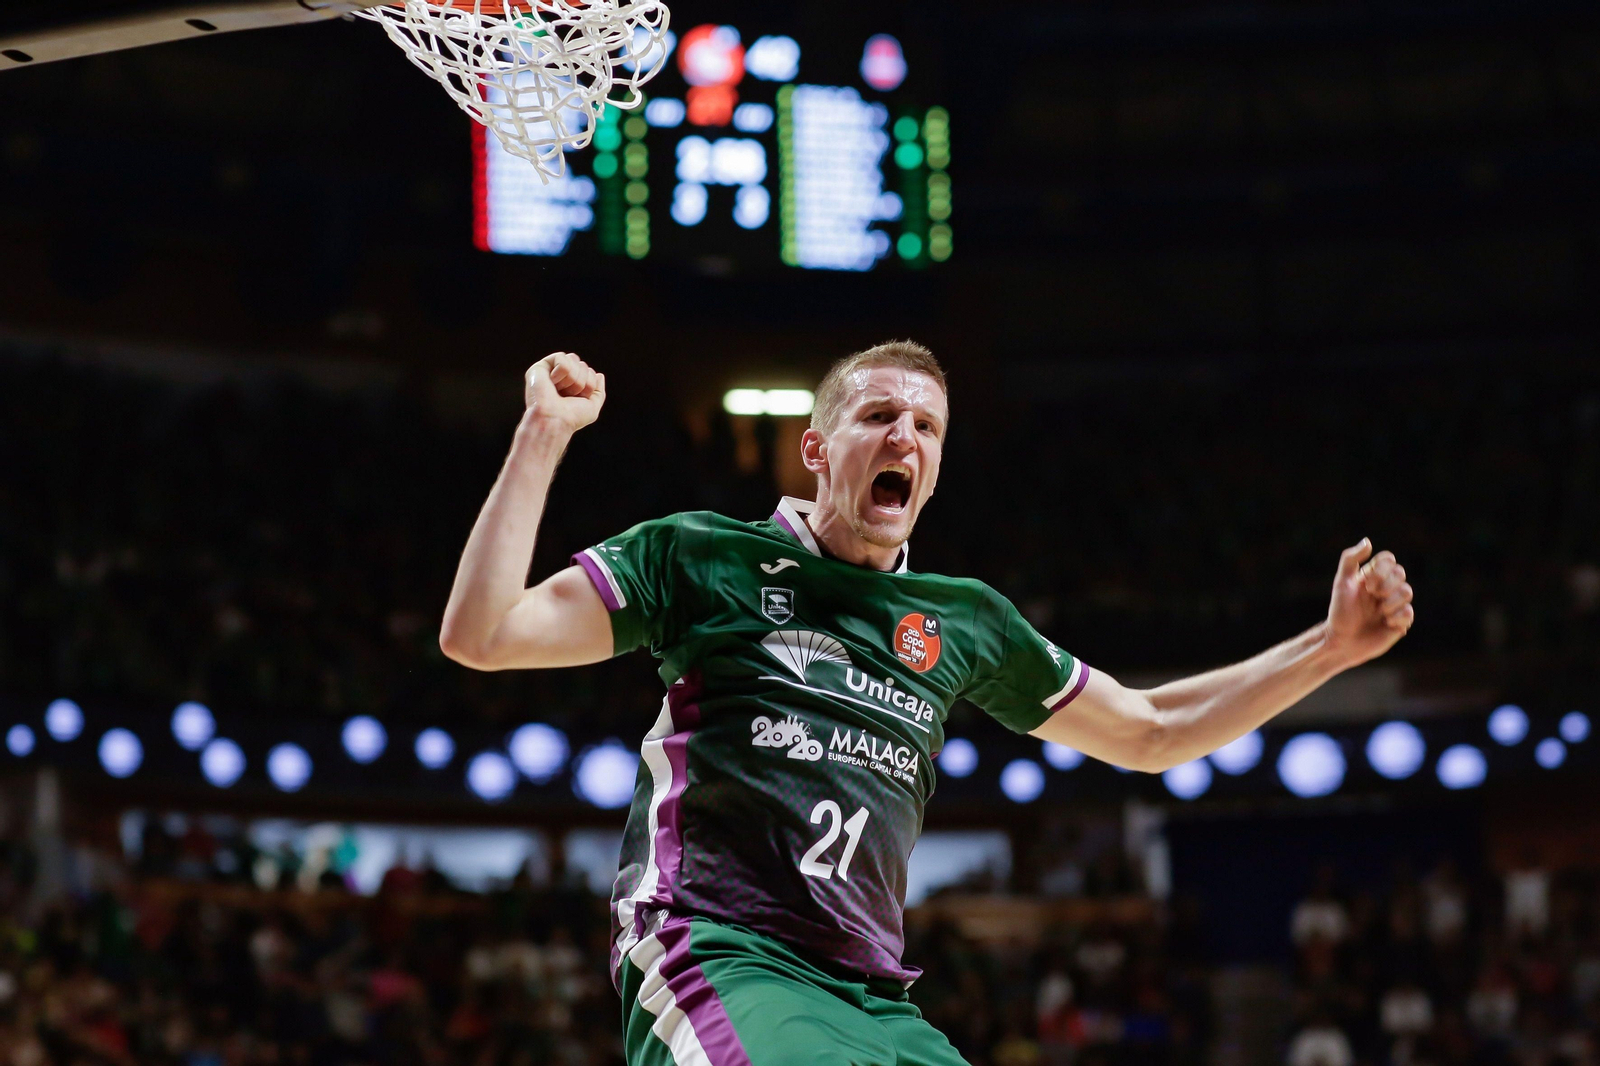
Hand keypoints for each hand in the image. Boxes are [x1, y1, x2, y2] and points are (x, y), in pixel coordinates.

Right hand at [523, 352, 605, 434]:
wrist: (554, 421)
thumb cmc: (571, 418)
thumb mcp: (592, 407)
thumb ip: (599, 391)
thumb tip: (599, 375)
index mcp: (572, 386)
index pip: (589, 372)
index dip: (589, 384)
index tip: (579, 398)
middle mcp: (561, 379)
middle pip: (582, 364)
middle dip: (581, 381)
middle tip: (569, 395)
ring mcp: (550, 372)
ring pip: (572, 358)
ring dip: (572, 378)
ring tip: (561, 390)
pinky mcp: (539, 368)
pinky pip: (561, 357)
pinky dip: (562, 371)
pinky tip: (552, 382)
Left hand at [1325, 538, 1414, 665]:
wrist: (1341, 640)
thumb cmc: (1339, 611)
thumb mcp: (1341, 583)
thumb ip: (1350, 559)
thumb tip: (1368, 541)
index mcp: (1373, 577)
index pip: (1389, 560)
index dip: (1381, 569)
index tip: (1366, 582)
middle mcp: (1386, 588)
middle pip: (1400, 573)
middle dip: (1385, 584)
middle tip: (1371, 595)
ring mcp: (1394, 605)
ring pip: (1407, 592)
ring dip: (1390, 601)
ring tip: (1378, 611)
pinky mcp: (1400, 622)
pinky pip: (1409, 612)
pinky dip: (1396, 616)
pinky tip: (1385, 622)